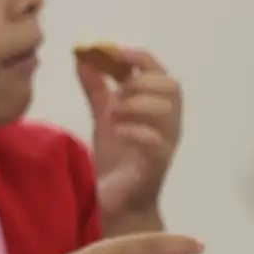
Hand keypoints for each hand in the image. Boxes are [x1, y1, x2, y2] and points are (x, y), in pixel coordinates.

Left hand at [78, 46, 181, 227]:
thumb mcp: (104, 116)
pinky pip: (156, 141)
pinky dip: (134, 130)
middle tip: (115, 93)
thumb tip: (82, 56)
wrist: (118, 201)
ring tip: (113, 114)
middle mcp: (168, 121)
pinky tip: (117, 131)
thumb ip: (96, 87)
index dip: (137, 57)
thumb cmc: (118, 157)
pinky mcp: (157, 164)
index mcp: (157, 106)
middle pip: (171, 85)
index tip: (110, 52)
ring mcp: (166, 142)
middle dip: (140, 81)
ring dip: (136, 103)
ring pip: (167, 108)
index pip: (159, 70)